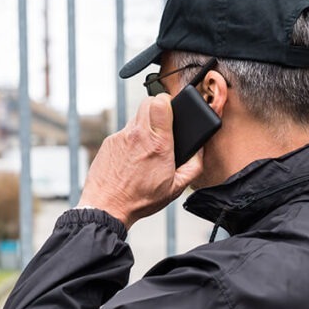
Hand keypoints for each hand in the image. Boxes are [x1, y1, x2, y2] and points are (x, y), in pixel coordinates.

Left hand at [77, 94, 203, 229]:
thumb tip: (200, 150)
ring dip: (145, 124)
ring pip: (136, 116)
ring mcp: (121, 137)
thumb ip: (194, 166)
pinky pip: (124, 132)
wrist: (107, 207)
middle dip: (158, 108)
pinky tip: (134, 156)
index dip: (168, 102)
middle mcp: (138, 135)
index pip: (160, 102)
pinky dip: (132, 139)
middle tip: (163, 124)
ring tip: (149, 145)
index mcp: (158, 144)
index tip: (172, 111)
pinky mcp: (109, 142)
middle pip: (148, 102)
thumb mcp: (176, 188)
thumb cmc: (140, 199)